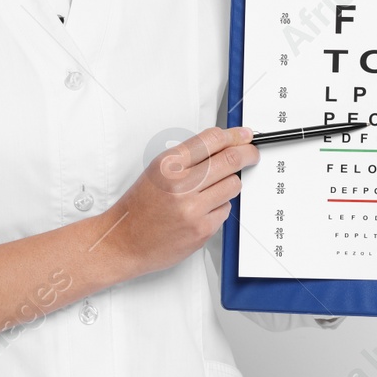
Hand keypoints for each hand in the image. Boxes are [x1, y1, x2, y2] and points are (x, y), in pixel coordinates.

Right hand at [97, 125, 258, 279]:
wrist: (124, 241)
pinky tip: (203, 210)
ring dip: (231, 183)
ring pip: (234, 184)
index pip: (212, 139)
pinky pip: (226, 209)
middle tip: (252, 154)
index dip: (235, 135)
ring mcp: (193, 208)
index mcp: (168, 165)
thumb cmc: (139, 207)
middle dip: (248, 153)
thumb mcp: (158, 171)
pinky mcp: (202, 229)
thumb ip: (189, 157)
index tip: (244, 135)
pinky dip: (220, 207)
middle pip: (231, 159)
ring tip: (215, 188)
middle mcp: (181, 184)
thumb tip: (225, 144)